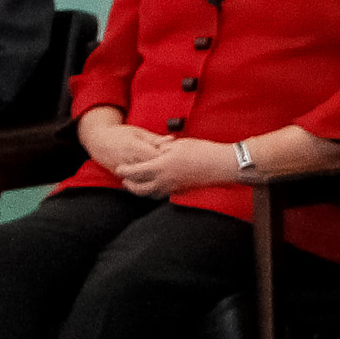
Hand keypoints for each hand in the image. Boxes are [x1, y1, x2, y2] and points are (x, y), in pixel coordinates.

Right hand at [78, 111, 163, 174]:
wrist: (98, 141)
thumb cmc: (119, 134)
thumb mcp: (138, 132)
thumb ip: (155, 138)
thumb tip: (172, 140)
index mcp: (134, 147)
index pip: (156, 157)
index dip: (166, 157)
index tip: (171, 154)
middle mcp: (128, 161)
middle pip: (151, 170)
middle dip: (161, 167)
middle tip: (168, 164)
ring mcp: (124, 171)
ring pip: (145, 179)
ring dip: (154, 176)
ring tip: (160, 170)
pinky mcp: (120, 177)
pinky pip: (136, 182)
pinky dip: (146, 180)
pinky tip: (152, 177)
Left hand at [110, 137, 226, 197]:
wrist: (220, 165)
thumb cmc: (202, 152)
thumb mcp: (178, 144)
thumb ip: (163, 148)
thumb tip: (155, 149)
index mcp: (161, 166)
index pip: (135, 171)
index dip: (125, 170)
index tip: (119, 168)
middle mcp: (164, 180)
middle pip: (139, 188)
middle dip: (129, 185)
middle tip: (124, 180)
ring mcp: (173, 188)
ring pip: (150, 194)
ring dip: (141, 191)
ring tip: (137, 185)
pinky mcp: (181, 191)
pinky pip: (162, 194)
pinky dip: (154, 192)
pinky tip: (155, 187)